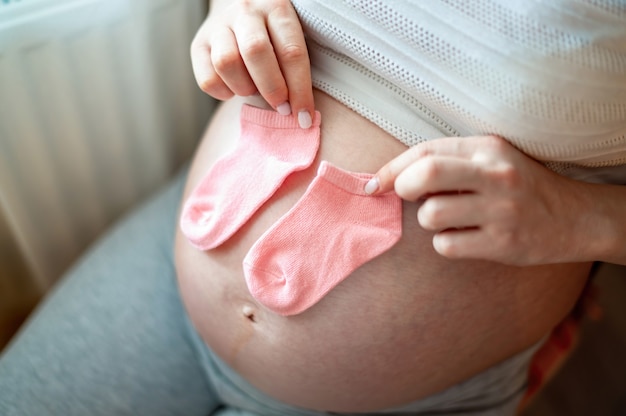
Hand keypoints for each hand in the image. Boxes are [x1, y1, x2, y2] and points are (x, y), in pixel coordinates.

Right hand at [191, 0, 314, 127]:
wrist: (237, 6)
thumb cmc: (273, 32)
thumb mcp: (290, 35)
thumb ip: (293, 64)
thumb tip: (300, 111)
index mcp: (276, 7)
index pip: (291, 52)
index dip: (300, 90)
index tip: (304, 117)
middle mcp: (246, 11)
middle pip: (255, 52)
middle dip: (272, 88)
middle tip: (281, 108)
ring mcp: (218, 26)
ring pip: (227, 63)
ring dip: (245, 88)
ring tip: (254, 89)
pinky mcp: (198, 44)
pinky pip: (208, 79)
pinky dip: (224, 92)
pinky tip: (235, 87)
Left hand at [366, 135, 601, 265]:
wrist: (574, 218)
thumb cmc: (520, 187)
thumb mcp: (491, 159)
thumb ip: (448, 161)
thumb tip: (389, 178)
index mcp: (488, 148)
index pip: (426, 151)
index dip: (392, 168)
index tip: (376, 184)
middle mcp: (496, 175)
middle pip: (426, 175)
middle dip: (404, 187)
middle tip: (410, 197)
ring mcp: (501, 211)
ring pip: (431, 215)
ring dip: (430, 220)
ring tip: (450, 219)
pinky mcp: (503, 244)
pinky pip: (447, 246)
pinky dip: (446, 243)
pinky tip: (465, 237)